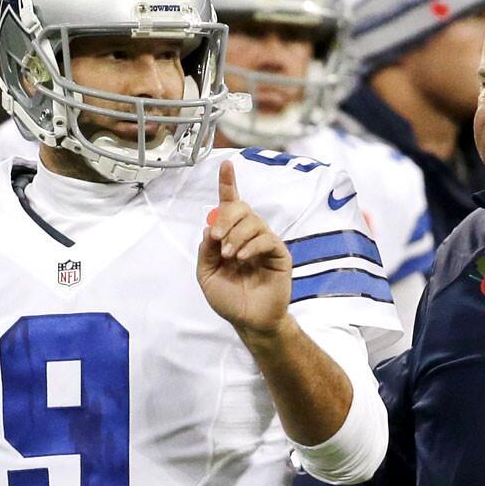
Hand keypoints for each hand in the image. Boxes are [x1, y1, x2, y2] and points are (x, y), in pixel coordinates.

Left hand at [197, 160, 292, 333]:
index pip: (230, 204)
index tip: (226, 164)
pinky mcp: (279, 254)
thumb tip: (209, 227)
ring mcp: (266, 243)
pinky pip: (267, 238)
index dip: (228, 183)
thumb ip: (205, 251)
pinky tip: (243, 258)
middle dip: (226, 218)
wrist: (249, 321)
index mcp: (231, 236)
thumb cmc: (229, 299)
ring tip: (229, 256)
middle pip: (241, 208)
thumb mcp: (206, 275)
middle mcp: (249, 234)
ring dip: (236, 236)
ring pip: (253, 222)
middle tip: (216, 239)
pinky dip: (251, 245)